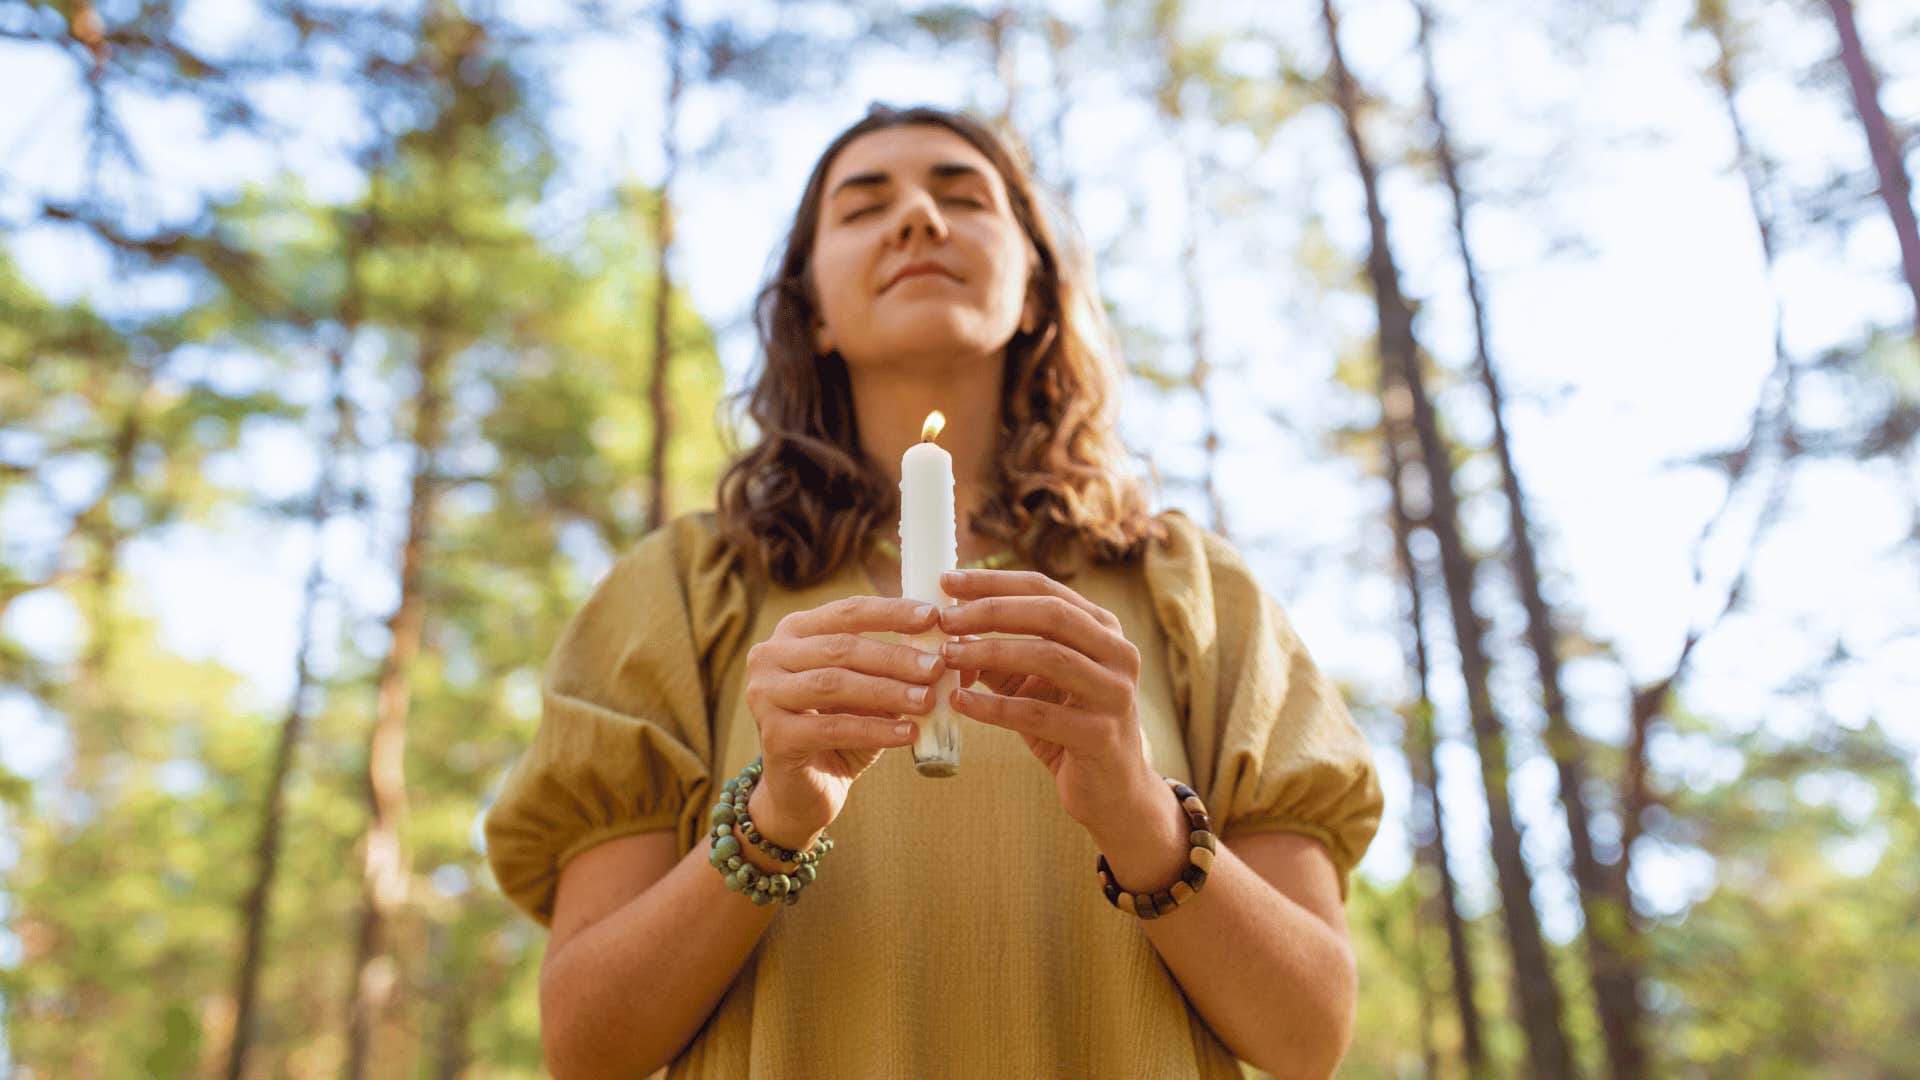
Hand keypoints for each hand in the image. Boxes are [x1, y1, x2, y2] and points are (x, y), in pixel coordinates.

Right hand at [741, 596, 946, 846]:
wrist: (806, 790)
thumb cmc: (843, 730)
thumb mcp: (872, 693)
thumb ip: (901, 669)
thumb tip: (956, 652)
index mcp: (794, 631)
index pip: (847, 612)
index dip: (891, 613)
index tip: (933, 617)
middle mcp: (770, 656)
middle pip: (841, 648)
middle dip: (895, 657)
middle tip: (937, 666)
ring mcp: (764, 694)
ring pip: (835, 684)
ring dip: (888, 691)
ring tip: (928, 699)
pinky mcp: (773, 735)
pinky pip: (832, 728)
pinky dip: (874, 730)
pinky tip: (908, 734)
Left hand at [935, 569, 1157, 832]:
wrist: (1111, 791)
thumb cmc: (1067, 727)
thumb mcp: (1033, 684)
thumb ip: (1001, 655)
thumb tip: (948, 628)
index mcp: (1104, 629)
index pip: (1045, 589)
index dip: (994, 582)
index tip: (947, 581)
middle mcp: (1118, 653)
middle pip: (1051, 614)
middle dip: (991, 611)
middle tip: (944, 618)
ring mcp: (1115, 693)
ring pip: (1049, 657)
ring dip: (990, 652)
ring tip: (947, 656)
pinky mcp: (1101, 735)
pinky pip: (1038, 714)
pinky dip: (994, 707)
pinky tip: (960, 702)